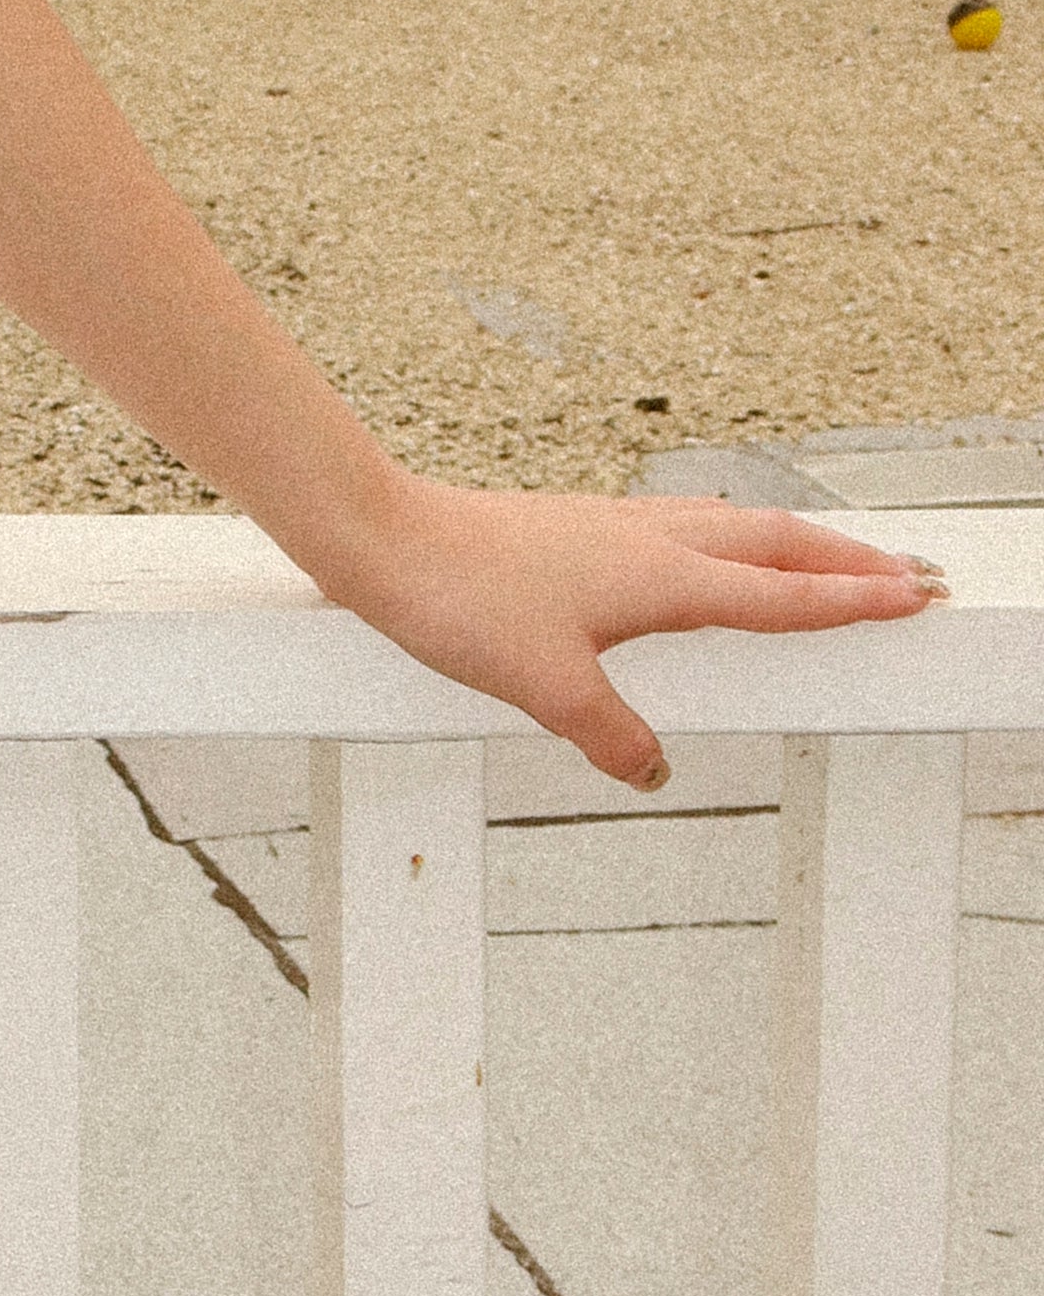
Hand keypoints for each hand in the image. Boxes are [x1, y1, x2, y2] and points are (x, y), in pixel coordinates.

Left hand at [307, 475, 946, 794]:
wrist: (382, 538)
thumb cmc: (460, 599)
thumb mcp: (547, 689)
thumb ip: (612, 736)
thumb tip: (653, 769)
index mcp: (662, 576)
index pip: (780, 595)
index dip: (850, 600)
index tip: (913, 597)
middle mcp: (649, 540)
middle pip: (773, 542)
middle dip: (843, 558)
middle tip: (903, 572)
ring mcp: (612, 527)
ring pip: (728, 526)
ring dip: (788, 541)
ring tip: (825, 554)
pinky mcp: (576, 529)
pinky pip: (680, 526)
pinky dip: (725, 536)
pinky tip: (705, 547)